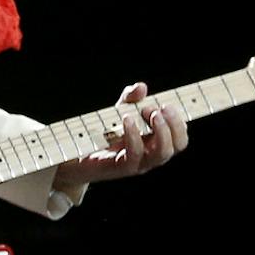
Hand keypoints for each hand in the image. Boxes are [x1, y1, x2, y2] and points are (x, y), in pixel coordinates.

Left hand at [53, 81, 188, 192]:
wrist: (74, 157)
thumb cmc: (101, 134)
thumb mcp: (117, 111)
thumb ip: (130, 99)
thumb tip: (141, 87)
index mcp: (156, 141)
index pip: (179, 135)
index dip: (180, 120)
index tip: (169, 103)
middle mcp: (151, 154)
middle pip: (178, 144)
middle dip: (174, 123)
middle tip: (159, 108)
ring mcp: (139, 163)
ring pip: (162, 153)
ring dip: (161, 131)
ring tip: (150, 112)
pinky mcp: (122, 167)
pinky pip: (135, 154)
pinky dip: (134, 135)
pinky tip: (127, 120)